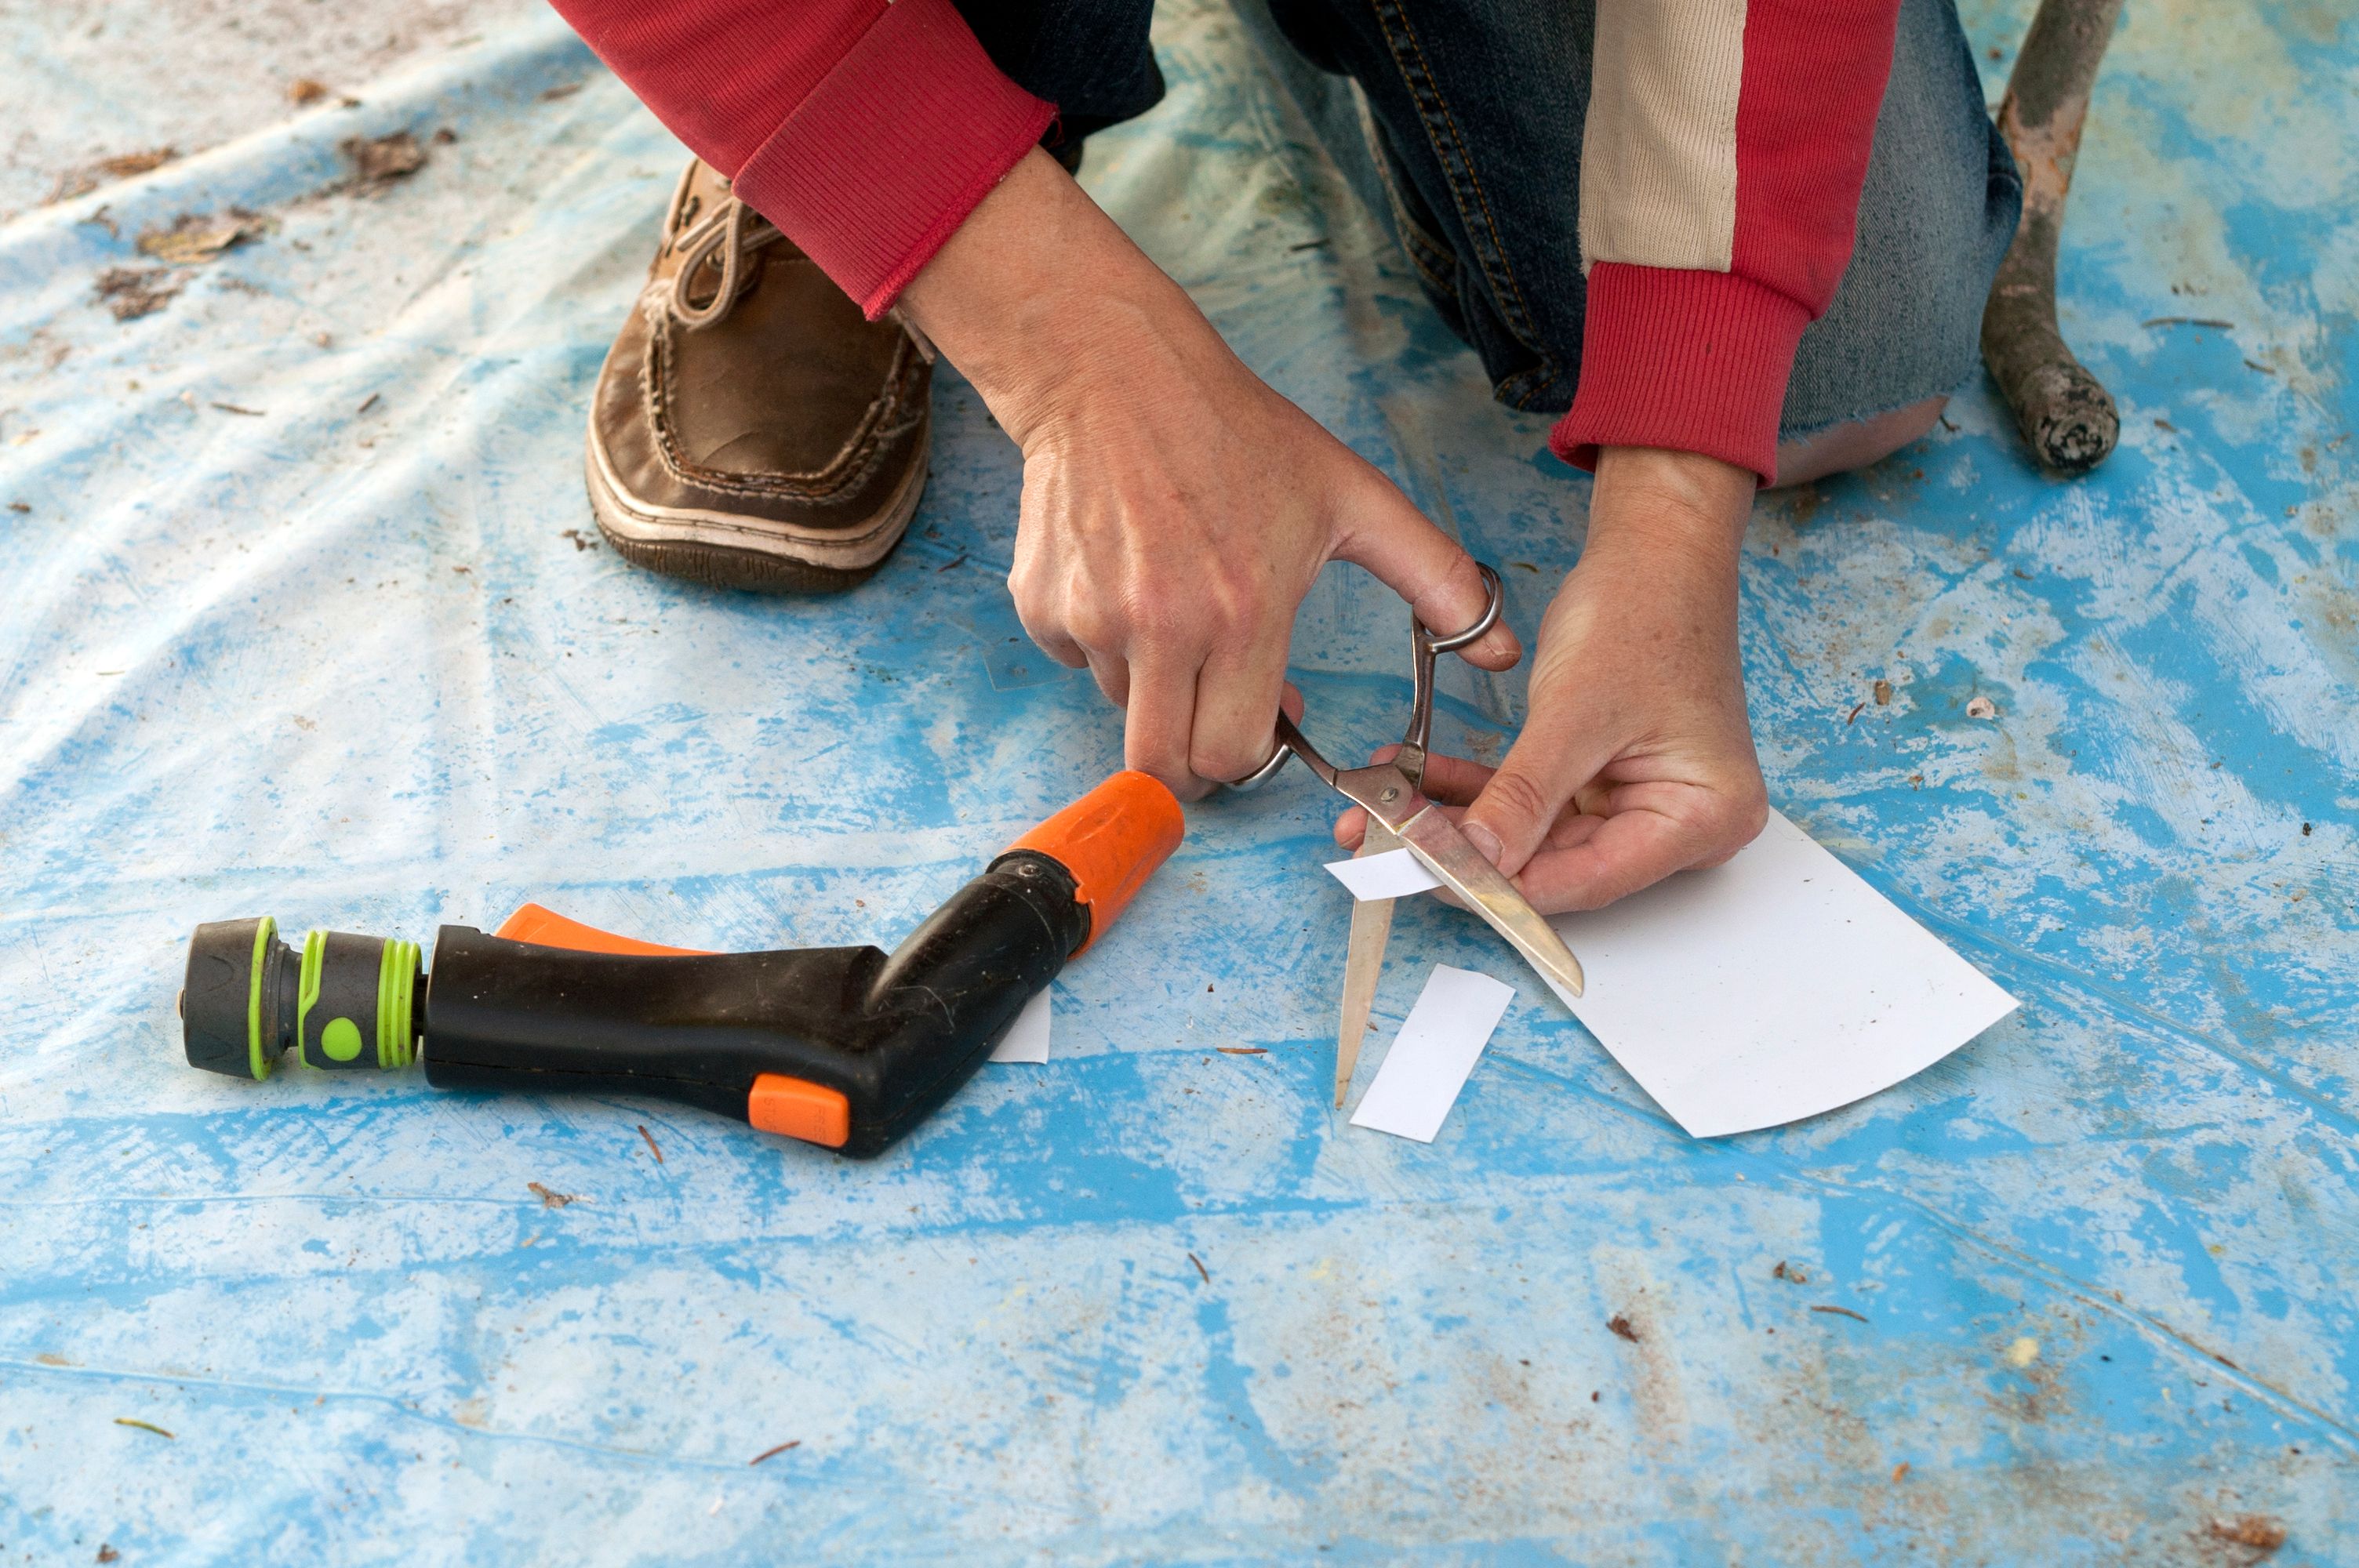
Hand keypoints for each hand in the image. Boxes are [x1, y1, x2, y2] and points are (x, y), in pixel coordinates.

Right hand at [900, 149, 1517, 796]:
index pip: (1236, 754)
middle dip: (1194, 760)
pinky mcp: (1042, 605)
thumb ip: (1435, 580)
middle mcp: (1161, 627)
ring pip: (1122, 711)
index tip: (1263, 721)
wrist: (1111, 373)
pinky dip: (1100, 645)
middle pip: (1165, 767)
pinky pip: (1074, 663)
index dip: (1253, 754)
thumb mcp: (1352, 497)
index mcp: (1243, 611)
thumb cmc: (1235, 430)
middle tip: (1211, 716)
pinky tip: (1126, 579)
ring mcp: (1092, 619)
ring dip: (1152, 688)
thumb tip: (1501, 651)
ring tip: (1175, 610)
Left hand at [1335, 447, 1768, 910]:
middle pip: (1562, 866)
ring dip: (1465, 824)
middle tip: (1392, 846)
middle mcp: (1684, 822)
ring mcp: (1644, 802)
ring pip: (1538, 838)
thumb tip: (1473, 858)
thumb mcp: (1575, 711)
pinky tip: (1421, 784)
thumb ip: (1524, 794)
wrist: (1652, 549)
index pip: (1590, 879)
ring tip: (1388, 813)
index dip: (1504, 885)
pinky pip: (1534, 804)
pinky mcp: (1606, 781)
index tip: (1428, 875)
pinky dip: (1483, 793)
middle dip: (1474, 854)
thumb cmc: (1645, 610)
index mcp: (1705, 816)